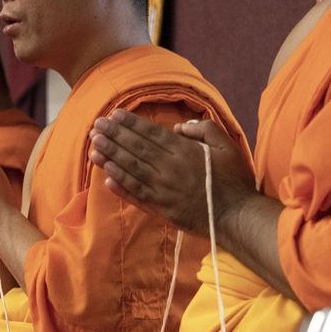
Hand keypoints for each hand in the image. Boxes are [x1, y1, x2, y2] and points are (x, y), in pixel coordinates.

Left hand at [89, 109, 257, 236]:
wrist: (236, 217)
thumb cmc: (234, 180)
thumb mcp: (227, 145)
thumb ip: (204, 130)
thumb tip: (179, 126)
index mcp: (184, 152)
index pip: (151, 133)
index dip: (130, 123)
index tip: (113, 114)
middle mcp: (170, 169)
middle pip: (136, 149)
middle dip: (114, 136)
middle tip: (95, 125)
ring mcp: (163, 191)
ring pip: (132, 170)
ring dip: (111, 157)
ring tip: (94, 146)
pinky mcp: (162, 209)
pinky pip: (137, 195)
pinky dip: (121, 187)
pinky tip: (106, 178)